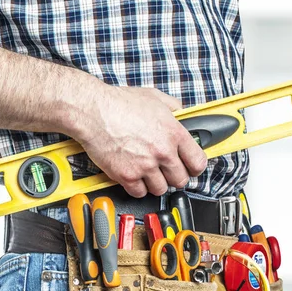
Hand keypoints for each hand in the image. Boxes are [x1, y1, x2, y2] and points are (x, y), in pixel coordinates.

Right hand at [74, 84, 207, 197]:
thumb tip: (182, 115)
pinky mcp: (127, 176)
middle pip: (180, 180)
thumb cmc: (119, 103)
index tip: (191, 168)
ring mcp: (145, 166)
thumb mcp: (154, 97)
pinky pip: (139, 193)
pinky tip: (133, 176)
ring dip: (155, 183)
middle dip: (174, 177)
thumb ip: (173, 108)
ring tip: (147, 173)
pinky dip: (137, 188)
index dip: (195, 167)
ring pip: (160, 189)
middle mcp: (162, 152)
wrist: (94, 111)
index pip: (197, 162)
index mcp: (173, 133)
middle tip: (166, 172)